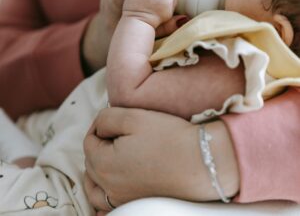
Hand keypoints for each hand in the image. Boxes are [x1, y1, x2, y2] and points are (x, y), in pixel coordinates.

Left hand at [83, 107, 238, 210]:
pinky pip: (107, 204)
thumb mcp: (133, 117)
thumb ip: (106, 118)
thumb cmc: (170, 139)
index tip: (111, 119)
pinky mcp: (135, 205)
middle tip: (114, 133)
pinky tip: (112, 185)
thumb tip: (99, 126)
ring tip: (105, 157)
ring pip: (95, 186)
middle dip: (99, 145)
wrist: (202, 163)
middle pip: (91, 163)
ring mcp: (122, 200)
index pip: (89, 141)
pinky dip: (104, 193)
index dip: (98, 126)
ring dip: (96, 170)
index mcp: (104, 164)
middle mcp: (109, 187)